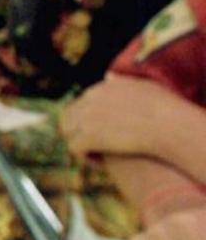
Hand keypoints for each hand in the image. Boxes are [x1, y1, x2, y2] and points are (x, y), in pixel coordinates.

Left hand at [61, 75, 199, 162]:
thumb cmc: (166, 109)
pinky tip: (101, 163)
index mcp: (101, 88)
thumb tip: (108, 76)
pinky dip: (86, 157)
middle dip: (78, 131)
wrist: (170, 125)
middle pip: (68, 116)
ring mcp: (87, 117)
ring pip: (68, 132)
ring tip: (98, 155)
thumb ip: (122, 82)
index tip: (101, 133)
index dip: (88, 120)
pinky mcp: (88, 137)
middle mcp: (89, 100)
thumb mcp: (144, 86)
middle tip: (93, 146)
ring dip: (81, 144)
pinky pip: (75, 148)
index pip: (81, 103)